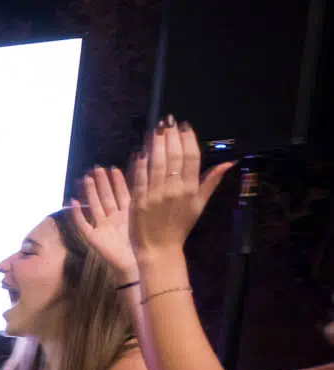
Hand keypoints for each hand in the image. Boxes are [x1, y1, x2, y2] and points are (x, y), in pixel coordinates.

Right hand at [72, 166, 137, 284]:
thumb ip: (143, 201)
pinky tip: (72, 202)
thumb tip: (148, 182)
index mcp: (128, 214)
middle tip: (96, 168)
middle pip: (106, 197)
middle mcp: (114, 218)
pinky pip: (83, 224)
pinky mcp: (93, 238)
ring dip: (89, 193)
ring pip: (95, 206)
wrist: (136, 265)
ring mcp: (102, 227)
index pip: (122, 193)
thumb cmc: (143, 244)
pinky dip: (77, 214)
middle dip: (101, 182)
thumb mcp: (145, 218)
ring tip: (84, 178)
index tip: (113, 168)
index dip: (118, 181)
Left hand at [130, 119, 232, 258]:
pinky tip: (141, 149)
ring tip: (156, 129)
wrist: (159, 248)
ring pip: (157, 163)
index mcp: (191, 189)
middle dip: (171, 136)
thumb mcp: (199, 204)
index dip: (188, 139)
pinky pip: (140, 177)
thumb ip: (211, 182)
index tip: (184, 126)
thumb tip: (229, 162)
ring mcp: (156, 195)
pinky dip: (140, 162)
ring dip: (157, 144)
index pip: (192, 157)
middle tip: (168, 121)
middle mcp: (175, 190)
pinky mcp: (139, 201)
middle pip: (174, 156)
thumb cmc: (179, 226)